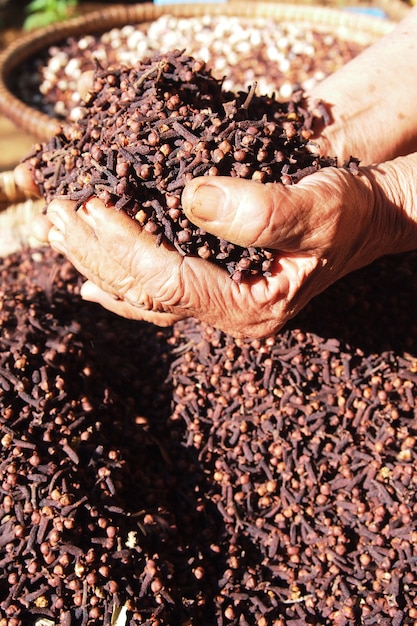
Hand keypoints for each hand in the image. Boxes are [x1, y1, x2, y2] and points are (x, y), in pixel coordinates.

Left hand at [32, 153, 416, 338]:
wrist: (367, 217)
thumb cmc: (351, 212)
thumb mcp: (320, 207)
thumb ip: (262, 211)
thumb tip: (190, 199)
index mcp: (255, 306)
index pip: (171, 283)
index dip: (126, 246)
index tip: (91, 207)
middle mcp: (232, 314)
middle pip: (145, 295)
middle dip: (96, 255)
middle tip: (55, 218)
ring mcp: (222, 304)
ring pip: (143, 296)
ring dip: (98, 265)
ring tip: (60, 235)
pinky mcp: (217, 286)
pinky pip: (157, 293)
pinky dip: (120, 282)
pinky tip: (92, 279)